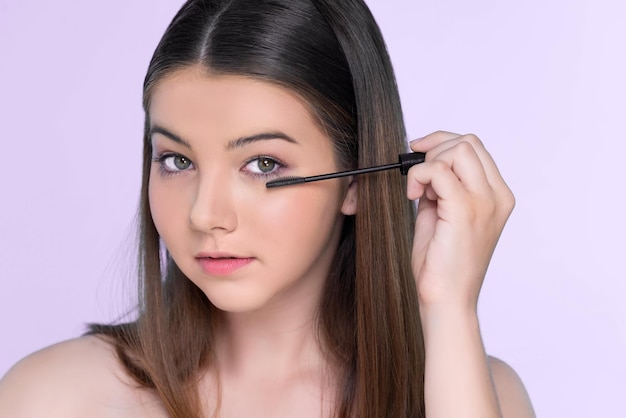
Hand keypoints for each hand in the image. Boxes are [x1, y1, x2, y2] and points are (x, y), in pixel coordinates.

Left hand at [407, 131, 514, 311]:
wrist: (446, 299)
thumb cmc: (442, 264)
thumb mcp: (442, 215)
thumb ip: (441, 188)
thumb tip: (425, 165)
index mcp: (497, 196)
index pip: (475, 148)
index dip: (443, 143)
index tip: (419, 154)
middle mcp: (497, 196)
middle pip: (468, 142)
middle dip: (435, 149)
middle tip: (417, 177)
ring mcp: (485, 203)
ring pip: (458, 149)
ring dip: (428, 163)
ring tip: (418, 191)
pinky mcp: (465, 211)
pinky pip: (439, 171)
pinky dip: (419, 176)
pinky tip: (413, 197)